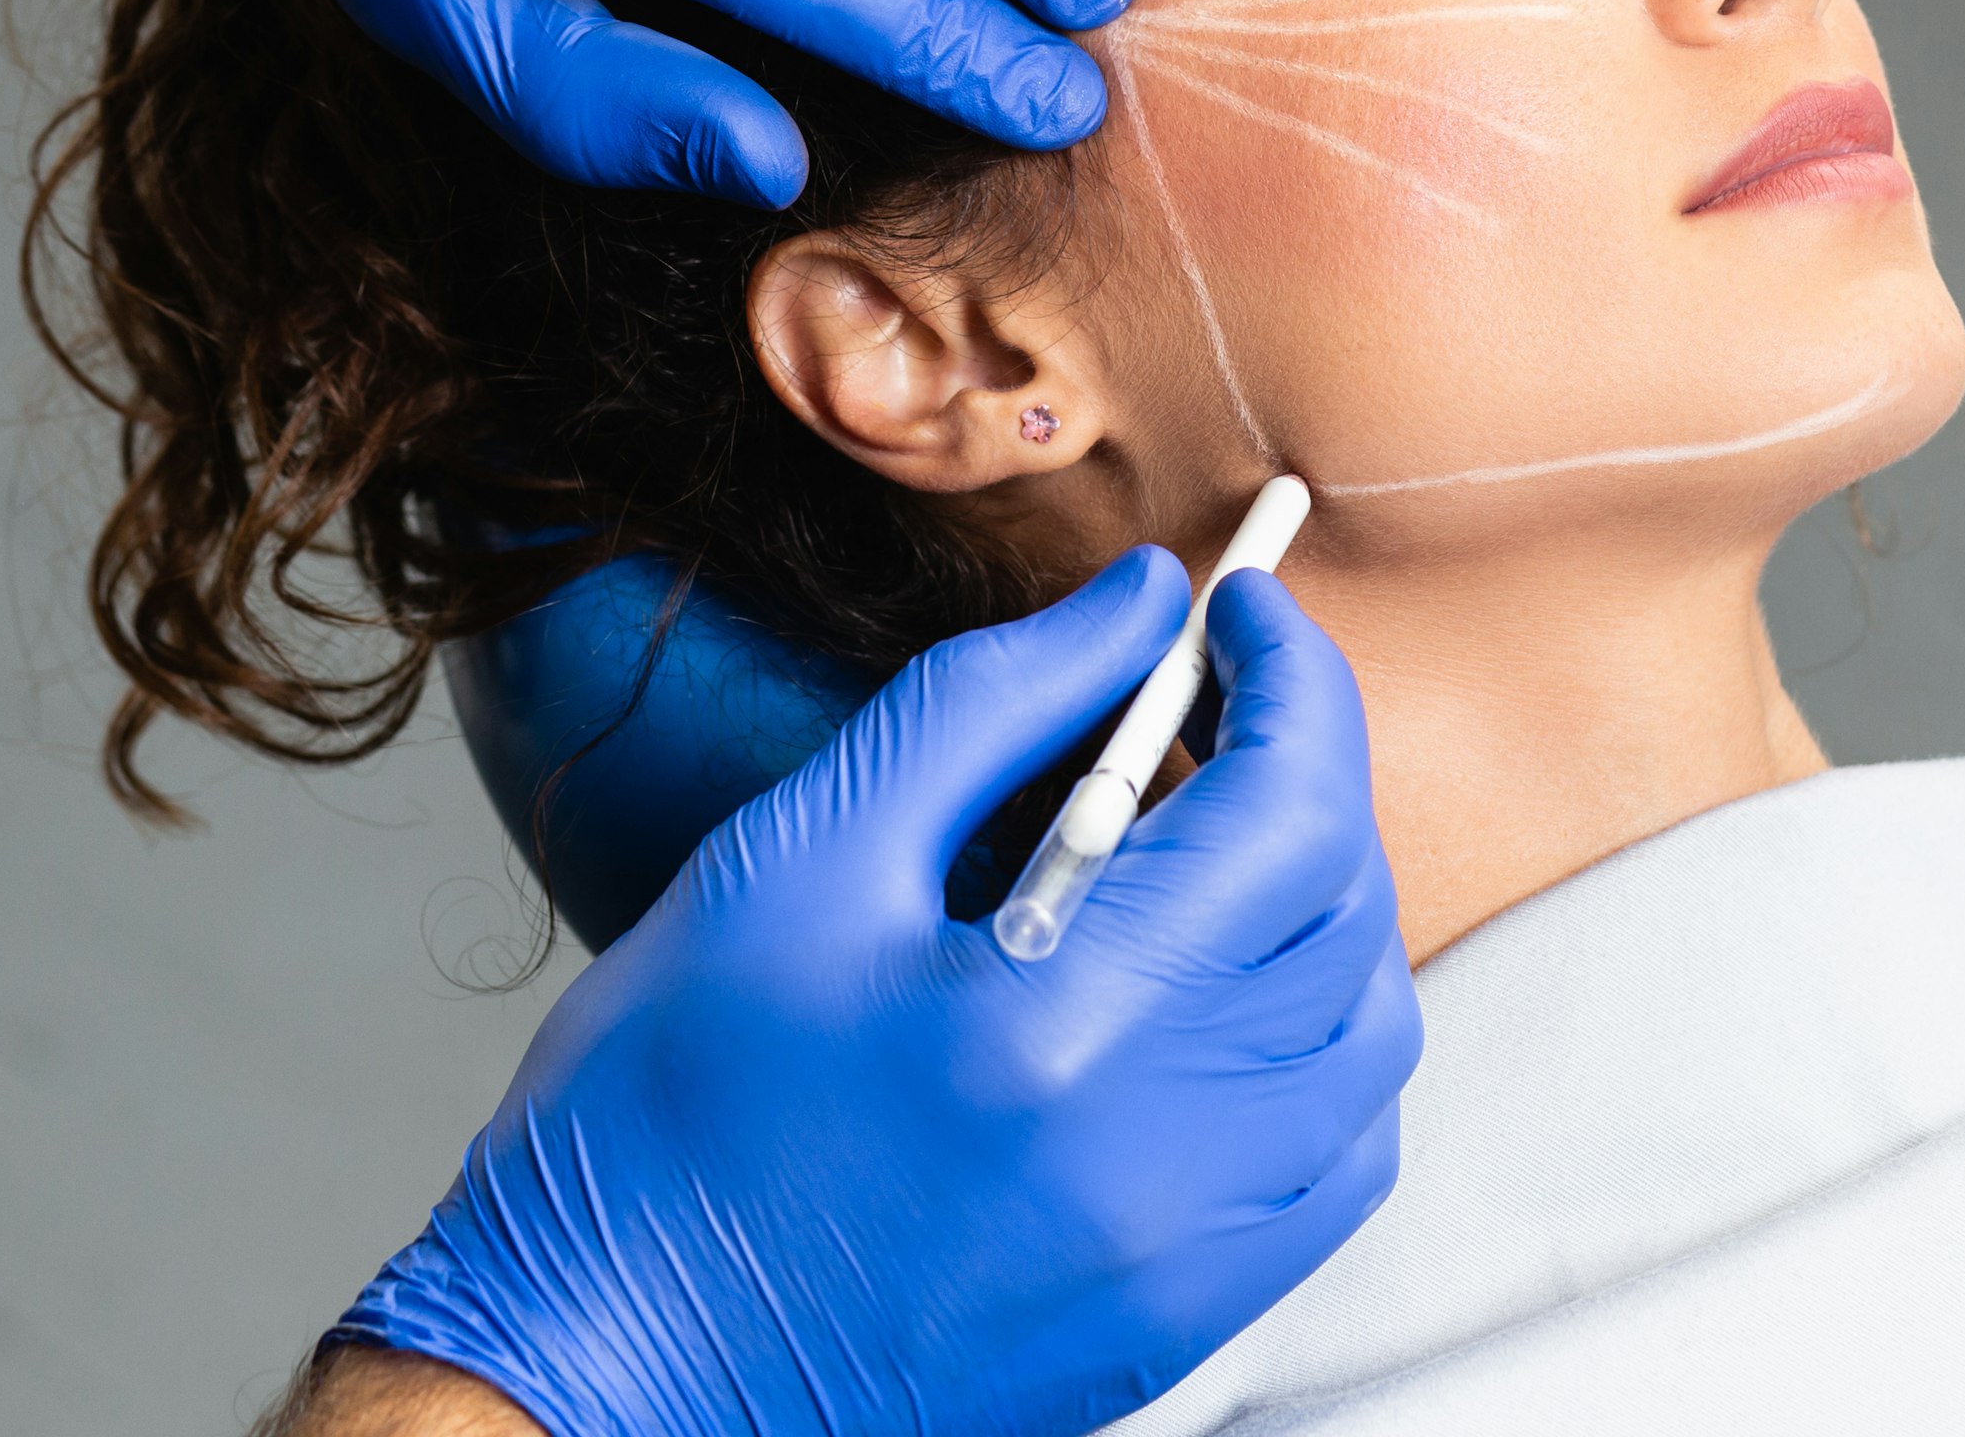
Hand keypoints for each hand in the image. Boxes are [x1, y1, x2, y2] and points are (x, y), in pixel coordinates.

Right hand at [339, 549, 1419, 1436]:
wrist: (599, 1370)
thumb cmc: (657, 1124)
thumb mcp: (796, 858)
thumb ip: (992, 704)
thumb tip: (1139, 604)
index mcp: (1063, 1025)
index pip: (1290, 809)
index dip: (1291, 679)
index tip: (1242, 612)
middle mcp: (1161, 1156)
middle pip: (1345, 912)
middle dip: (1302, 776)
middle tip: (1205, 709)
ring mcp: (1184, 1259)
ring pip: (1365, 1039)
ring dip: (1322, 910)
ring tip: (1205, 851)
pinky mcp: (1176, 1322)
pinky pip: (1335, 1163)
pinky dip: (1318, 1051)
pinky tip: (1217, 997)